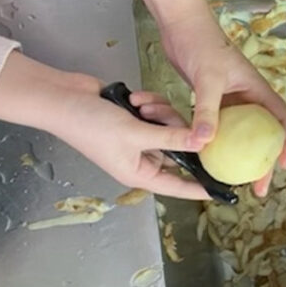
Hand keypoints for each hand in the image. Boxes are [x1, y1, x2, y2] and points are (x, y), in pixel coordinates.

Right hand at [0, 53, 210, 199]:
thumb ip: (172, 138)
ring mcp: (138, 138)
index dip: (200, 187)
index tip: (223, 189)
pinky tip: (134, 97)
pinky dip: (150, 103)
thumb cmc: (91, 125)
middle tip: (162, 117)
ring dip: (160, 113)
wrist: (61, 98)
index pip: (178, 186)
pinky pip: (158, 113)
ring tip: (141, 105)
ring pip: (170, 127)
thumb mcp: (135, 133)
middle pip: (178, 150)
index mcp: (140, 173)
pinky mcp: (136, 119)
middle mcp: (141, 158)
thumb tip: (203, 143)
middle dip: (175, 130)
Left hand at [158, 13, 285, 195]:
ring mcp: (232, 100)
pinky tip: (211, 160)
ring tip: (237, 180)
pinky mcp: (214, 100)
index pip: (282, 121)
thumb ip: (206, 111)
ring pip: (243, 135)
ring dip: (242, 157)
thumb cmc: (201, 45)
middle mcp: (249, 97)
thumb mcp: (207, 79)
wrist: (182, 25)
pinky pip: (222, 128)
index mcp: (258, 90)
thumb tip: (204, 143)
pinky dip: (221, 145)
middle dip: (264, 162)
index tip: (281, 167)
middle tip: (257, 187)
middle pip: (264, 135)